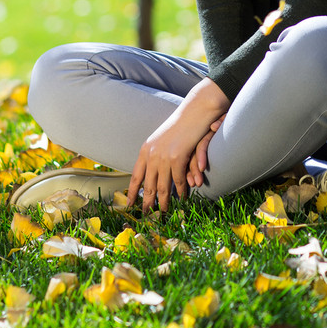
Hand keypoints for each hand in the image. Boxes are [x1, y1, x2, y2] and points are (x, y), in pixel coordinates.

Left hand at [128, 79, 228, 212]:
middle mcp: (151, 154)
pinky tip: (181, 199)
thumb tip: (154, 170)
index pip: (136, 176)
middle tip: (147, 216)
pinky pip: (177, 181)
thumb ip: (156, 154)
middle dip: (147, 203)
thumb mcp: (162, 138)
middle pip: (148, 185)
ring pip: (162, 187)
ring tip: (163, 213)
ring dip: (163, 202)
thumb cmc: (182, 123)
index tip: (130, 204)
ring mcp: (163, 157)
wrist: (195, 110)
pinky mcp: (177, 158)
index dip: (133, 192)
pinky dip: (180, 192)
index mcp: (146, 149)